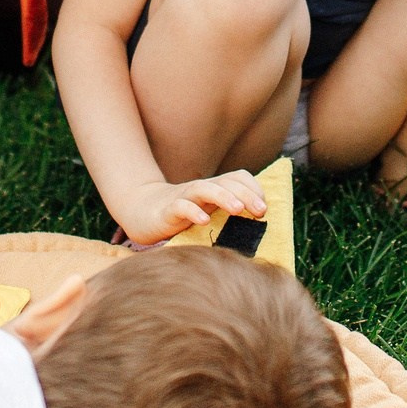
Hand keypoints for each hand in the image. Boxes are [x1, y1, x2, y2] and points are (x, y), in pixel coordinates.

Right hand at [114, 171, 266, 246]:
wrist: (143, 211)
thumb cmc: (183, 216)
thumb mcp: (210, 212)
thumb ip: (230, 216)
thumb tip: (258, 230)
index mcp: (215, 188)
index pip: (238, 177)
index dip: (253, 188)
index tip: (263, 209)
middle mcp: (201, 189)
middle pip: (226, 183)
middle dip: (246, 195)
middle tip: (261, 212)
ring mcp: (183, 197)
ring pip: (204, 189)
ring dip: (223, 197)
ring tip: (238, 209)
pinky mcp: (167, 210)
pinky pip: (180, 206)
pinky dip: (192, 211)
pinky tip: (203, 221)